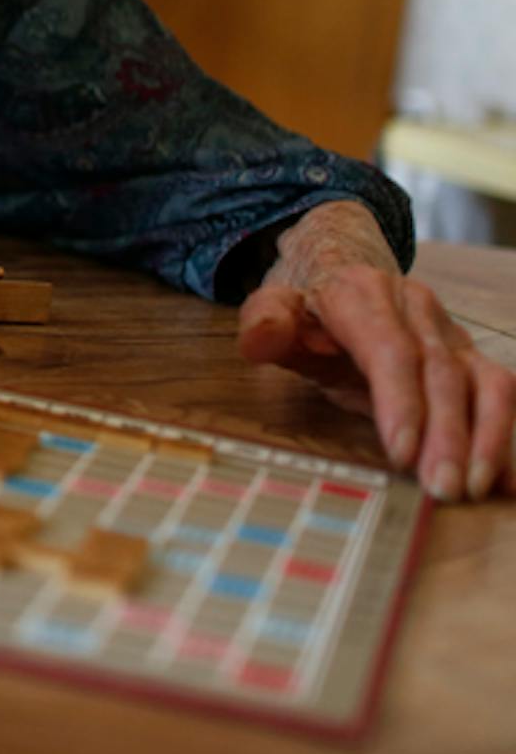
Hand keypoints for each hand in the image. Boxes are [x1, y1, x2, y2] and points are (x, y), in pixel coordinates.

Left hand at [237, 200, 513, 501]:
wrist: (341, 264)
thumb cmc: (306, 301)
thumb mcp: (273, 304)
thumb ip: (265, 322)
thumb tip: (262, 338)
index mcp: (364, 293)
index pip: (390, 349)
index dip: (400, 401)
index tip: (402, 452)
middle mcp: (417, 309)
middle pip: (440, 373)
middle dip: (445, 435)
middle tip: (440, 488)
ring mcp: (449, 332)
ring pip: (483, 382)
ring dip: (486, 438)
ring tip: (474, 488)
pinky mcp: (469, 356)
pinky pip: (498, 392)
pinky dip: (505, 435)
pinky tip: (504, 479)